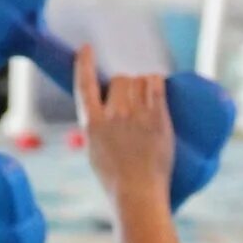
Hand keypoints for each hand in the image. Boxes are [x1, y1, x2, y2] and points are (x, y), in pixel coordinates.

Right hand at [75, 47, 173, 205]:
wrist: (138, 194)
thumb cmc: (116, 180)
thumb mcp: (95, 151)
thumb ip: (98, 127)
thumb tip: (105, 110)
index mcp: (92, 124)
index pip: (84, 85)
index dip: (84, 64)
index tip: (86, 49)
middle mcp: (113, 115)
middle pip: (120, 79)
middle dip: (125, 85)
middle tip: (132, 102)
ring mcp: (137, 116)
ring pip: (139, 80)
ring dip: (143, 85)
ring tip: (146, 100)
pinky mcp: (158, 119)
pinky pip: (157, 86)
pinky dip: (157, 83)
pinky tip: (157, 88)